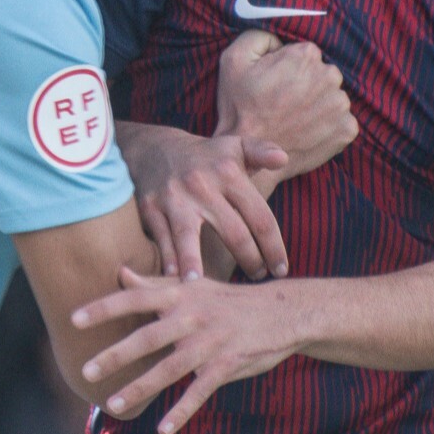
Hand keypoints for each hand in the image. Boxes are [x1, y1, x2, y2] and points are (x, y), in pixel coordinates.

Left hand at [72, 266, 303, 433]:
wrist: (282, 311)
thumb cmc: (229, 300)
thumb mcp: (194, 286)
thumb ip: (155, 284)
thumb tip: (121, 274)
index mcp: (181, 295)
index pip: (135, 298)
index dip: (104, 308)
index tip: (73, 319)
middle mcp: (192, 317)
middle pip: (147, 337)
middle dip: (115, 355)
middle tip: (85, 371)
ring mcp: (210, 342)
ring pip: (169, 369)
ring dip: (140, 388)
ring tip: (113, 405)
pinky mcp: (227, 365)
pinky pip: (200, 392)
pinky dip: (182, 411)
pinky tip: (163, 430)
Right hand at [121, 125, 288, 281]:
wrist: (153, 147)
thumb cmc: (206, 156)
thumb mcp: (235, 146)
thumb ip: (262, 151)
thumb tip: (283, 159)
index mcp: (229, 173)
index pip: (260, 217)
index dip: (273, 248)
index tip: (281, 269)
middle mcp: (202, 186)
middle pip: (233, 233)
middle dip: (250, 261)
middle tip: (258, 277)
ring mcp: (174, 198)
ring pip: (188, 236)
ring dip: (195, 263)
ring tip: (204, 287)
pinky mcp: (150, 208)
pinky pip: (161, 239)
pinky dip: (167, 259)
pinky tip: (175, 279)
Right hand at [215, 29, 355, 180]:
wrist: (251, 155)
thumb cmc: (240, 108)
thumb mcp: (233, 59)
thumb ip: (259, 36)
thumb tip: (279, 40)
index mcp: (306, 55)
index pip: (305, 55)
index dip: (288, 69)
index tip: (276, 86)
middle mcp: (329, 76)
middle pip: (322, 74)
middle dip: (307, 85)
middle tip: (285, 104)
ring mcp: (341, 105)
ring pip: (333, 97)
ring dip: (318, 105)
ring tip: (295, 119)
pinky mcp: (347, 129)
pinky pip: (342, 120)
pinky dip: (328, 126)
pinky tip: (307, 131)